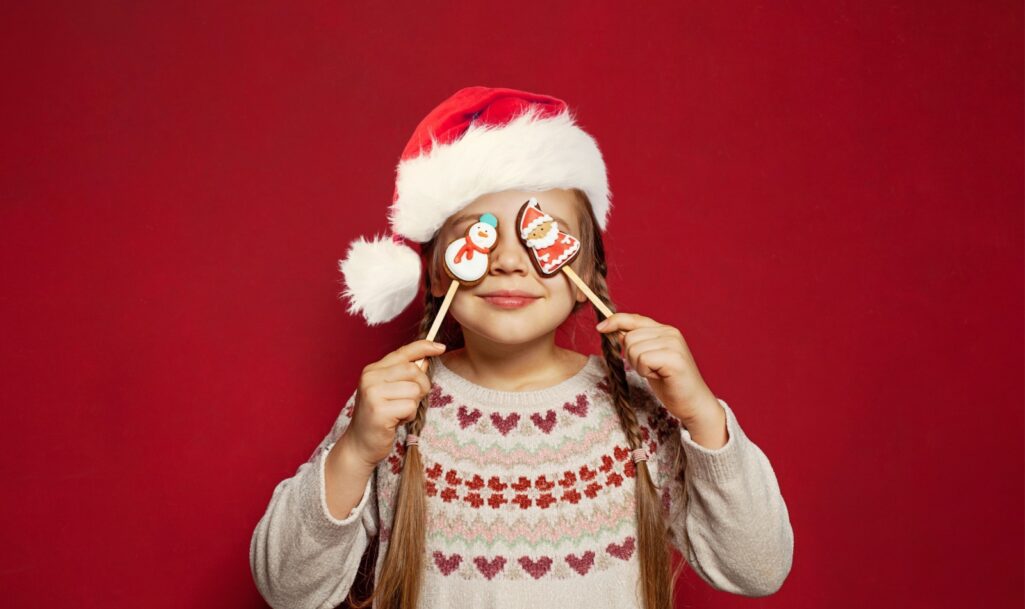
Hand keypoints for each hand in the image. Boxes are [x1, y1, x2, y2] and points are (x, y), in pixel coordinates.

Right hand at [340, 339, 445, 467]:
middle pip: (413, 370)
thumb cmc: (379, 418)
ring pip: (414, 390)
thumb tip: (426, 360)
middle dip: (421, 386)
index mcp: (373, 370)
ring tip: (399, 412)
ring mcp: (373, 393)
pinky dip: (409, 416)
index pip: (402, 352)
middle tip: (411, 400)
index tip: (440, 347)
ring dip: (413, 404)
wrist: (360, 445)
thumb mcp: (389, 392)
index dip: (424, 347)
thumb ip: (405, 376)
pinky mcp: (379, 411)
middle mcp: (370, 378)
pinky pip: (410, 406)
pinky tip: (397, 421)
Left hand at [596, 313, 718, 424]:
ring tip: (656, 373)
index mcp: (665, 330)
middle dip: (631, 357)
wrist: (693, 403)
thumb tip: (615, 330)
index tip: (600, 328)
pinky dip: (645, 371)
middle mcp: (670, 332)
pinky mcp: (674, 357)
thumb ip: (637, 343)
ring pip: (633, 349)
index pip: (634, 318)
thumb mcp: (649, 359)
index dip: (615, 321)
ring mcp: (673, 344)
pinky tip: (660, 376)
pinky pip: (642, 359)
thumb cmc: (670, 383)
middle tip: (650, 369)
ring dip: (639, 366)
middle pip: (629, 337)